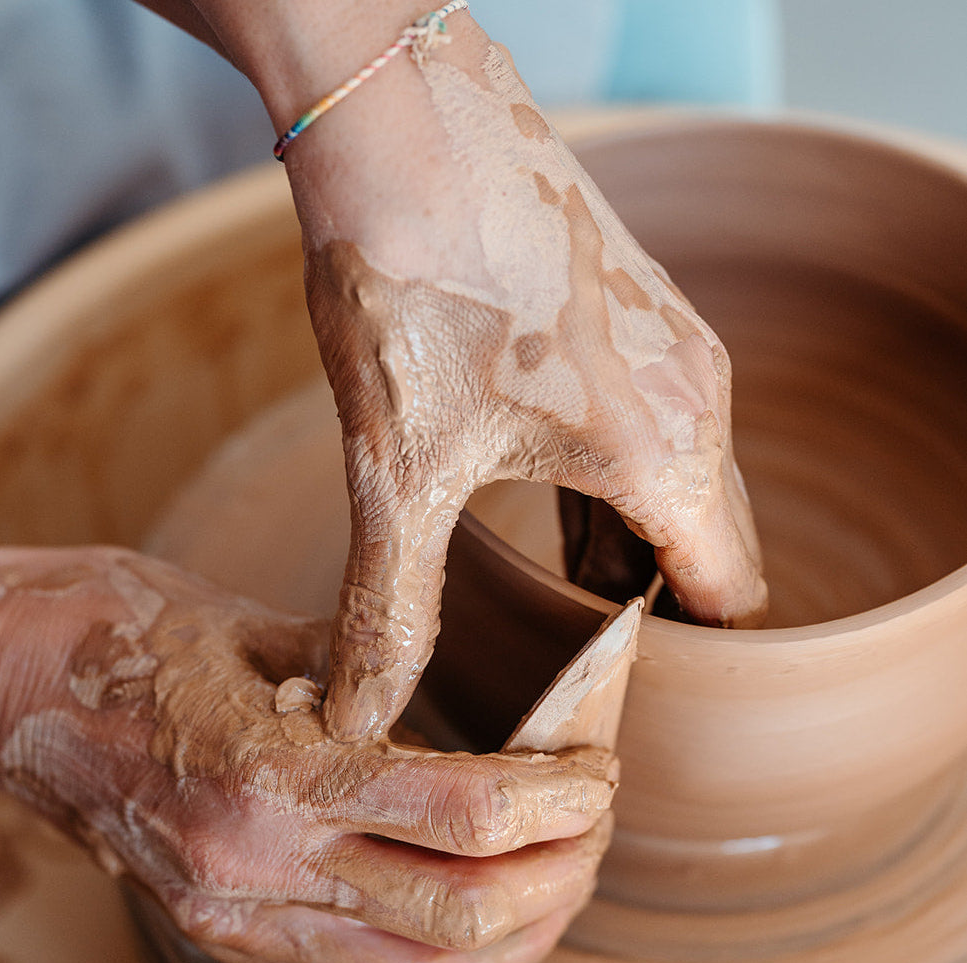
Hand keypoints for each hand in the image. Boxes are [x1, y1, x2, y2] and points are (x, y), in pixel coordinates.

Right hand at [0, 547, 613, 962]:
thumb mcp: (258, 626)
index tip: (599, 769)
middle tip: (598, 824)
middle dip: (560, 878)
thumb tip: (473, 691)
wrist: (12, 690)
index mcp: (268, 772)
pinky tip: (480, 923)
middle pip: (458, 917)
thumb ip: (369, 671)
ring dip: (516, 941)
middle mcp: (255, 868)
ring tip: (562, 880)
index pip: (457, 814)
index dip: (554, 797)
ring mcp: (235, 919)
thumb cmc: (129, 634)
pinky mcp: (224, 937)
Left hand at [280, 20, 766, 738]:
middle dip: (651, 607)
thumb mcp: (396, 467)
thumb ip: (391, 606)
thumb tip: (361, 715)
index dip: (684, 660)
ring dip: (630, 540)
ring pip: (683, 480)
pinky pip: (657, 422)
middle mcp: (699, 398)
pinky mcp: (638, 309)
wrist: (402, 118)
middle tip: (572, 653)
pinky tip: (548, 490)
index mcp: (668, 455)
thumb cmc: (411, 281)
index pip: (729, 601)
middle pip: (711, 544)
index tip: (619, 689)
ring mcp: (676, 344)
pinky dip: (618, 477)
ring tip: (555, 587)